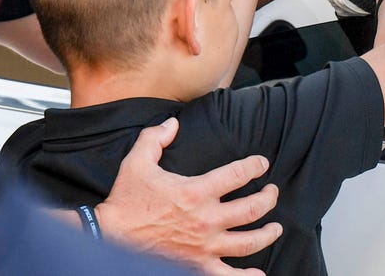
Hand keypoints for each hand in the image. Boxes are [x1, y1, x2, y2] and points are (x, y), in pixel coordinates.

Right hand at [95, 118, 281, 275]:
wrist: (108, 239)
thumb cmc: (125, 201)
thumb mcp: (137, 162)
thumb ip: (155, 138)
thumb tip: (173, 123)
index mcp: (196, 192)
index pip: (238, 175)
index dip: (255, 166)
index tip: (262, 164)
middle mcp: (206, 220)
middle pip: (252, 208)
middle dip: (269, 198)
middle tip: (273, 192)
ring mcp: (204, 247)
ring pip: (249, 242)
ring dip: (268, 234)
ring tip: (276, 228)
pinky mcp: (197, 267)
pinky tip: (259, 274)